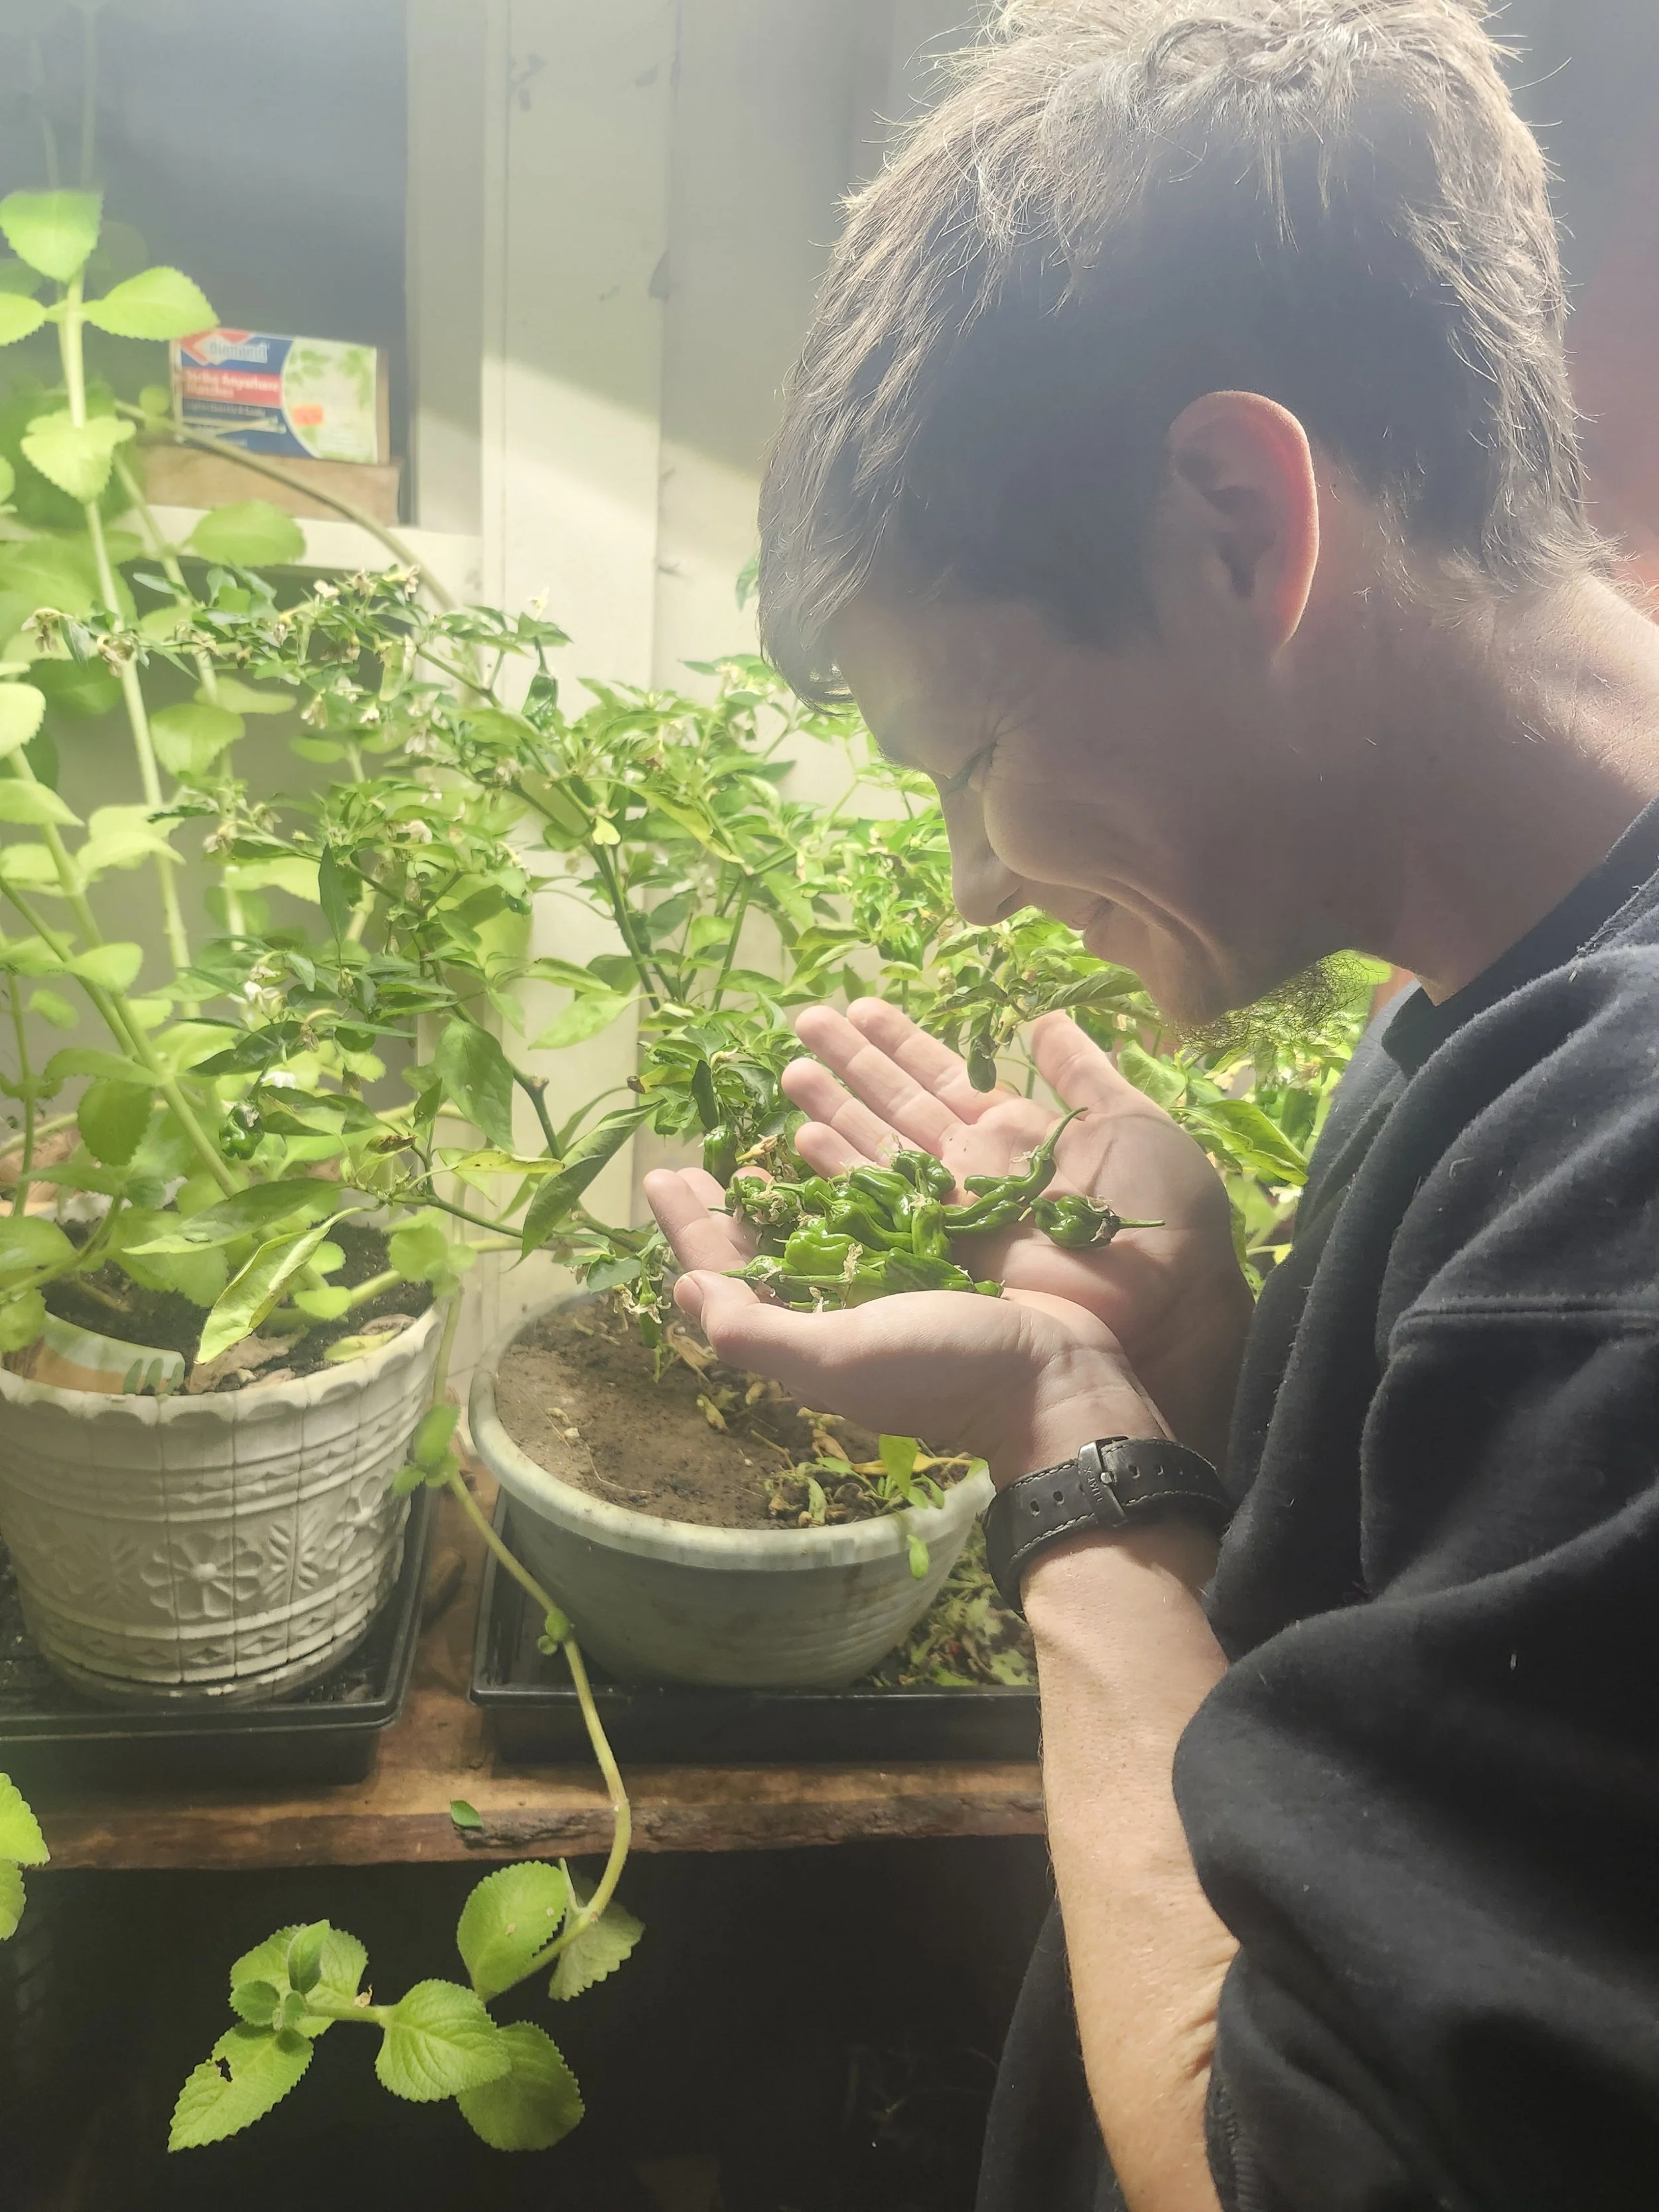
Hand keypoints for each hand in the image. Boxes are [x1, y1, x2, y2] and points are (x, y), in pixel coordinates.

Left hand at [636, 1186, 1160, 1484]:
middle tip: (688, 1167)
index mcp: (802, 1343)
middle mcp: (833, 1320)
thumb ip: (759, 1334)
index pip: (724, 1283)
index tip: (665, 1176)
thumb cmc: (947, 1370)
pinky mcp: (927, 1274)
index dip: (689, 1233)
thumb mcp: (842, 1357)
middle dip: (719, 1215)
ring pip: (807, 1236)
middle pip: (757, 1259)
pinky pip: (865, 1223)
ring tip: (751, 1153)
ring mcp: (881, 1296)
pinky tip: (832, 1162)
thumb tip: (692, 1293)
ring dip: (775, 1194)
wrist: (1057, 1377)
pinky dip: (839, 1189)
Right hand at [780, 1000, 1252, 1462]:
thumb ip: (1081, 1071)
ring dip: (834, 1105)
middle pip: (898, 1105)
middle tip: (804, 1018)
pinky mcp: (941, 1247)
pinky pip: (880, 1202)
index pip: (944, 1076)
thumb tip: (1043, 1020)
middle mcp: (973, 1166)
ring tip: (791, 1067)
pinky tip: (803, 1137)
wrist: (1170, 1298)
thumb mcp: (1129, 1120)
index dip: (901, 1042)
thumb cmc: (1162, 1211)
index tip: (860, 1007)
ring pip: (878, 1146)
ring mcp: (952, 1208)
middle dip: (852, 1063)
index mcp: (1015, 1132)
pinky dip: (841, 1168)